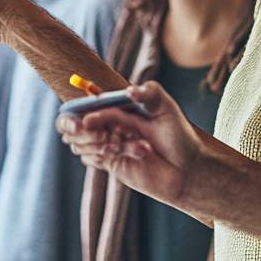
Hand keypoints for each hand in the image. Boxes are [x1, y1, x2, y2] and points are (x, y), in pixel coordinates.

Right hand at [55, 81, 201, 207]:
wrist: (186, 169)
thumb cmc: (178, 136)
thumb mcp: (167, 108)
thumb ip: (150, 93)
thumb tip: (129, 91)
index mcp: (117, 105)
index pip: (84, 103)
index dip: (76, 111)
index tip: (83, 120)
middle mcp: (108, 122)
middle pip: (74, 124)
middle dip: (84, 131)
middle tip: (105, 135)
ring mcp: (107, 143)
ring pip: (81, 143)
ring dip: (100, 144)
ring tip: (129, 145)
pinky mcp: (109, 162)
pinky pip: (92, 158)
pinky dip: (105, 156)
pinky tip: (134, 154)